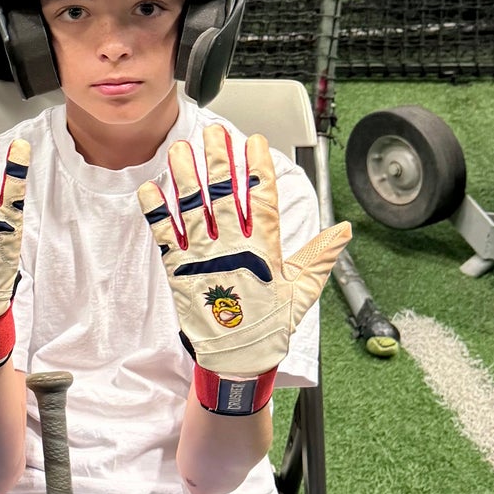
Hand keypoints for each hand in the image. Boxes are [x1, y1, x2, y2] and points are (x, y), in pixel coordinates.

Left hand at [138, 127, 348, 413]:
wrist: (236, 361)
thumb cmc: (269, 326)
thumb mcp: (302, 290)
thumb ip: (320, 256)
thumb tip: (345, 230)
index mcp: (263, 251)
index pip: (261, 200)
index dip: (258, 168)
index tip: (254, 142)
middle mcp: (232, 249)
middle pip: (223, 195)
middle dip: (218, 160)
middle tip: (214, 133)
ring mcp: (203, 259)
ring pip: (191, 210)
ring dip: (184, 177)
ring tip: (179, 149)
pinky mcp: (180, 272)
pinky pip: (164, 237)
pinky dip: (156, 213)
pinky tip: (149, 188)